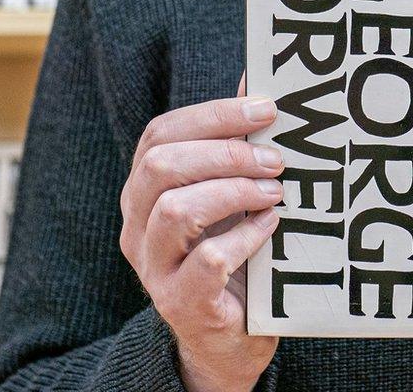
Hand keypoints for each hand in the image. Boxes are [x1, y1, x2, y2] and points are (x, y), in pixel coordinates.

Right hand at [119, 78, 283, 391]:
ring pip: (176, 210)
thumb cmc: (232, 251)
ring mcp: (153, 266)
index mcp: (143, 188)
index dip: (213, 114)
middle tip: (276, 158)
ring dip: (235, 192)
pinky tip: (269, 228)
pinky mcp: (179, 302)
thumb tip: (257, 75)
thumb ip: (235, 140)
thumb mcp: (230, 192)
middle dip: (226, 152)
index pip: (160, 133)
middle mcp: (136, 224)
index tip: (267, 109)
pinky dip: (244, 238)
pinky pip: (204, 260)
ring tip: (275, 193)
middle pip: (161, 166)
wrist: (228, 336)